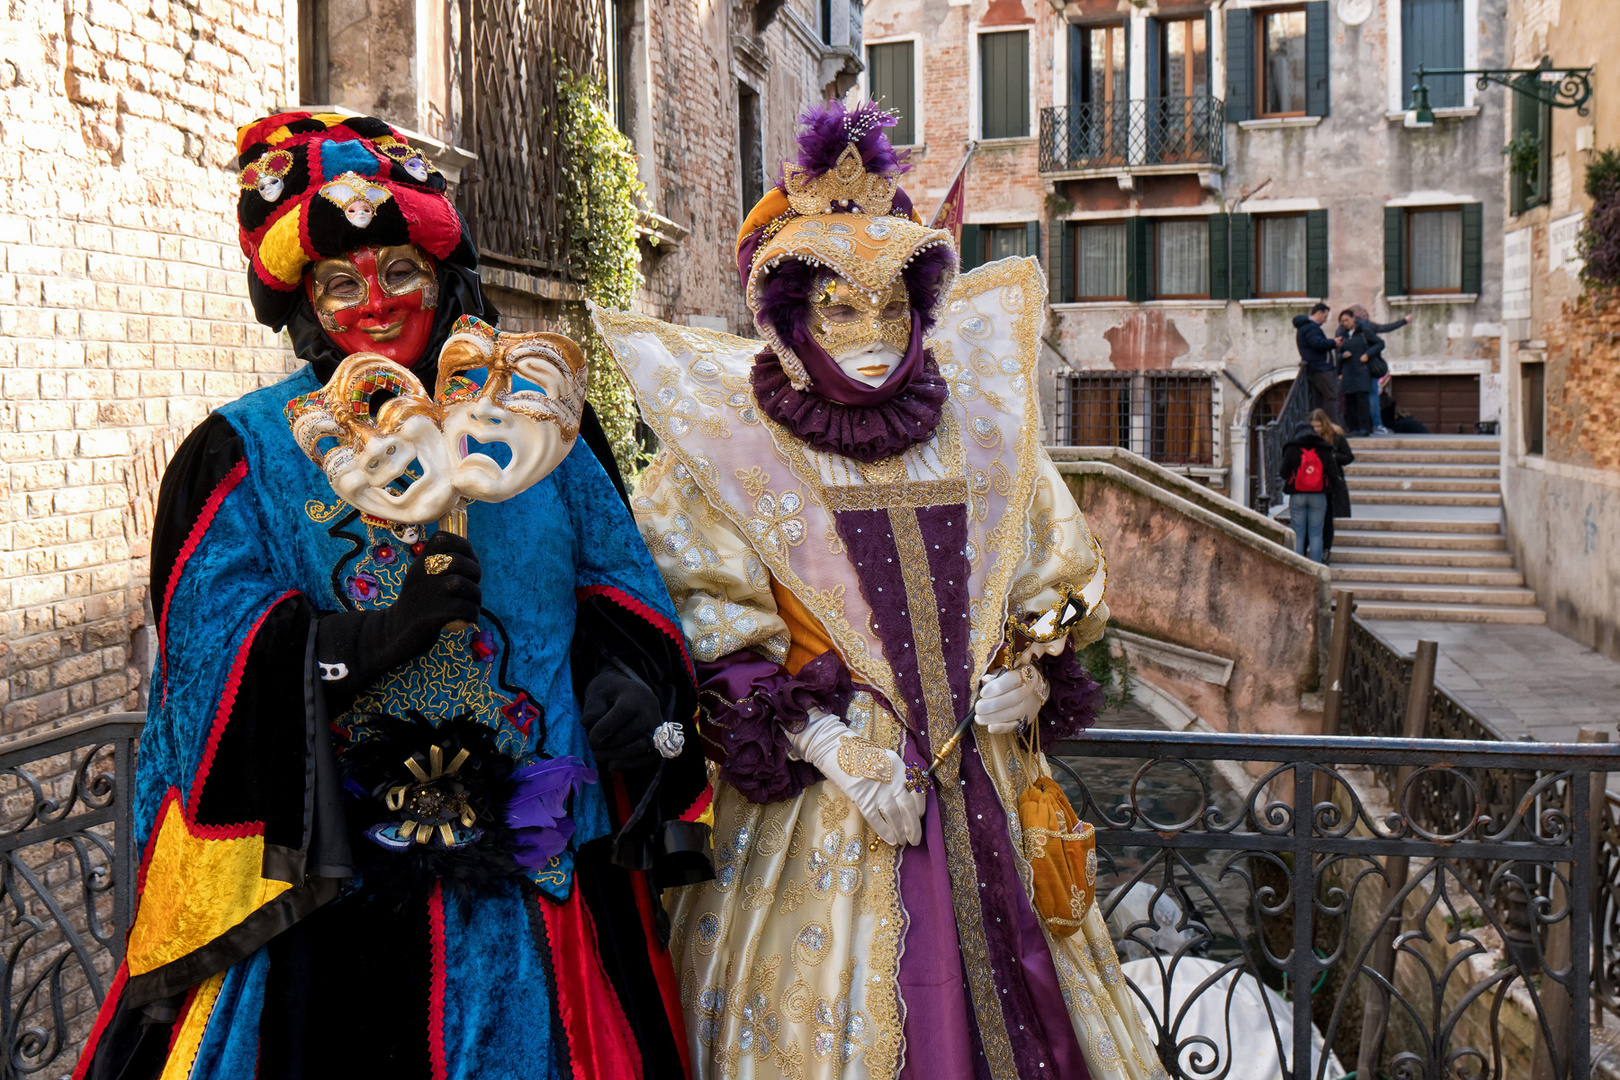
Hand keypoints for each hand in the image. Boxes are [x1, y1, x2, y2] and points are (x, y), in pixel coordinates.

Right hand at [315, 531, 481, 692]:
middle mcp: (422, 574)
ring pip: (464, 585)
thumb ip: (441, 564)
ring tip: (473, 604)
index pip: (444, 537)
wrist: (393, 632)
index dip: (464, 546)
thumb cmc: (417, 603)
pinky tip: (470, 618)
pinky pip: (465, 609)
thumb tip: (472, 558)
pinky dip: (473, 614)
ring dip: (476, 596)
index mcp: (421, 562)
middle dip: (475, 573)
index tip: (469, 561)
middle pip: (459, 562)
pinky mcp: (432, 617)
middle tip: (472, 587)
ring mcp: (426, 595)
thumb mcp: (422, 576)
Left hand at [580, 667, 663, 770]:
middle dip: (608, 745)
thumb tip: (586, 722)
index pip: (623, 713)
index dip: (604, 728)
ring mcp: (657, 728)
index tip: (591, 737)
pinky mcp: (659, 742)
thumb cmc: (611, 694)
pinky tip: (612, 765)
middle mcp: (649, 712)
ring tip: (600, 756)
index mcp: (635, 697)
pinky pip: (648, 757)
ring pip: (642, 747)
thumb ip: (593, 708)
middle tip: (594, 748)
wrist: (634, 694)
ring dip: (618, 756)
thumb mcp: (598, 694)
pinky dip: (629, 764)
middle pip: (631, 732)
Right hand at [787, 710, 924, 845]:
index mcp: (899, 767)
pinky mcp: (863, 798)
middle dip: (914, 827)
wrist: (834, 748)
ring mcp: (878, 789)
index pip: (917, 792)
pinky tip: (890, 840)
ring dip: (900, 832)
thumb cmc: (858, 755)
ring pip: (895, 816)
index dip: (920, 809)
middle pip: (909, 808)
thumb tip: (903, 799)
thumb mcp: (883, 760)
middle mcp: (892, 778)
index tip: (919, 819)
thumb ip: (894, 776)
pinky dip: (885, 831)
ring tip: (902, 841)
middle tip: (915, 839)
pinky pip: (877, 819)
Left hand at [974, 662, 1049, 734]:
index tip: (983, 693)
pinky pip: (1016, 725)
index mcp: (1027, 673)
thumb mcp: (1003, 671)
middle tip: (978, 707)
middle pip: (1015, 698)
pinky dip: (1002, 728)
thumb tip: (986, 680)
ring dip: (995, 717)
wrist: (1028, 689)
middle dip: (994, 704)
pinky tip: (990, 728)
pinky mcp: (1027, 719)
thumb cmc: (1010, 678)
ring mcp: (1031, 705)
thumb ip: (994, 675)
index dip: (998, 686)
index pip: (1014, 679)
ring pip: (1016, 713)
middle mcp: (1032, 689)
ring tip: (979, 718)